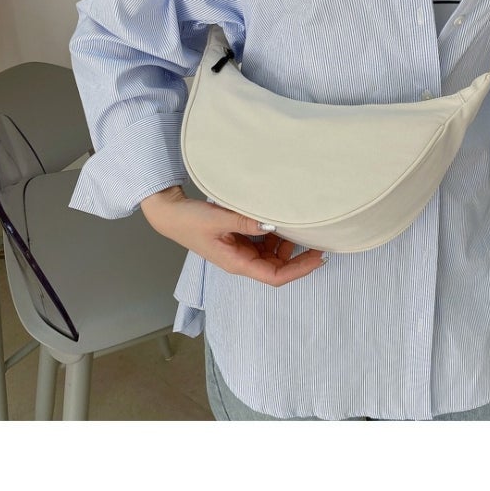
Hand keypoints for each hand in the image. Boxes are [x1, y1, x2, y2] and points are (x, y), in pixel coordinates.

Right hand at [140, 185, 324, 285]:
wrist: (170, 214)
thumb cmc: (190, 221)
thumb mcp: (219, 220)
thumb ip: (246, 222)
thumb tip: (273, 223)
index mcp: (237, 263)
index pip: (276, 276)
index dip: (300, 269)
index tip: (319, 257)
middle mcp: (242, 261)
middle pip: (278, 267)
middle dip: (299, 256)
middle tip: (318, 238)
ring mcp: (241, 252)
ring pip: (272, 255)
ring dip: (287, 244)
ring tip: (300, 226)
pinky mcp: (238, 241)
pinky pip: (263, 243)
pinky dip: (275, 235)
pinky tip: (280, 221)